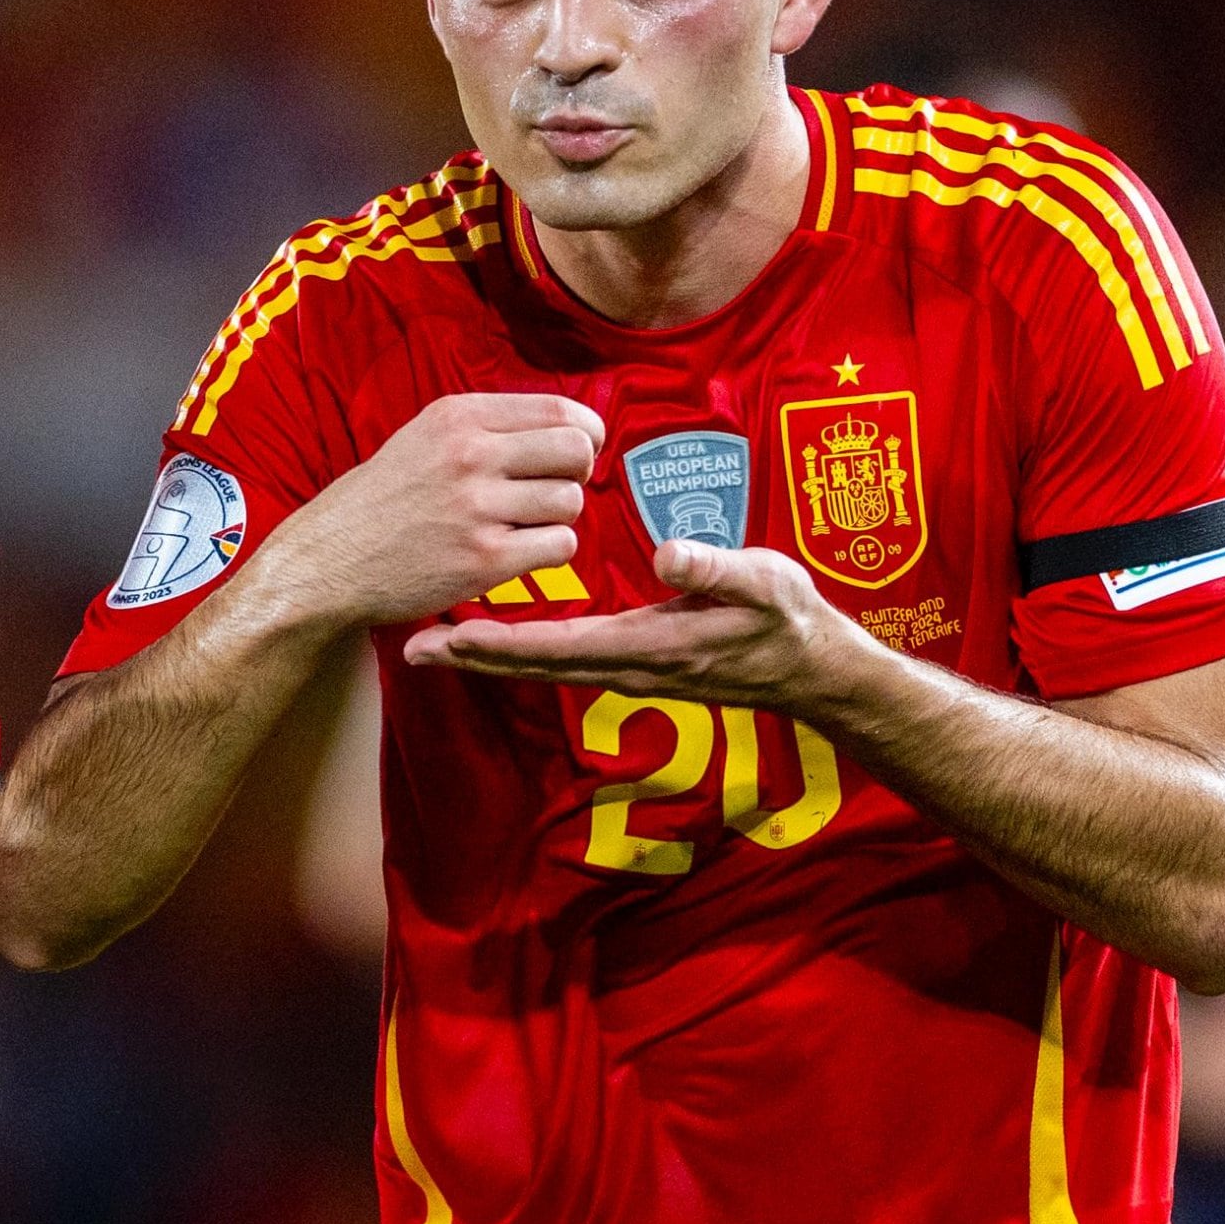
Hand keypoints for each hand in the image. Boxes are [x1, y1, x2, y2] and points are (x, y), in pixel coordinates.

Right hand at [235, 392, 606, 632]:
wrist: (328, 561)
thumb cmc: (380, 502)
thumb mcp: (422, 437)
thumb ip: (486, 428)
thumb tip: (565, 428)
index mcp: (458, 416)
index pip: (560, 410)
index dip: (585, 433)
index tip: (577, 452)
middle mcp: (469, 454)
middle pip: (577, 451)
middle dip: (578, 473)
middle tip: (553, 491)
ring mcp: (477, 507)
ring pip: (571, 501)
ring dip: (558, 518)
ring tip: (523, 525)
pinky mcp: (484, 559)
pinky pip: (560, 546)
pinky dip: (548, 552)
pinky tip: (517, 553)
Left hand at [403, 537, 875, 711]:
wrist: (812, 667)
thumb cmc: (789, 619)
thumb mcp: (763, 583)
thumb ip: (716, 568)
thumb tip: (668, 554)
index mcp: (651, 646)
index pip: (560, 646)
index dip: (501, 642)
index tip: (449, 635)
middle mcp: (629, 666)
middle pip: (534, 666)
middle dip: (473, 658)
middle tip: (411, 648)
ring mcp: (629, 669)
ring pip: (543, 666)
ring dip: (490, 656)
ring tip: (436, 643)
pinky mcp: (633, 661)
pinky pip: (563, 658)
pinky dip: (521, 650)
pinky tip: (496, 636)